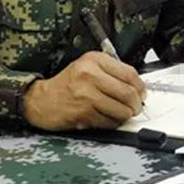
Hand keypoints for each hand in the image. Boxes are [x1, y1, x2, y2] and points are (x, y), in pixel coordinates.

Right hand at [23, 51, 145, 130]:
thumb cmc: (67, 84)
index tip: (142, 93)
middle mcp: (90, 74)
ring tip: (120, 114)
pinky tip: (106, 118)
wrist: (42, 100)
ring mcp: (87, 94)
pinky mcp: (84, 113)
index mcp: (94, 60)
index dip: (140, 87)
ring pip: (121, 110)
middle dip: (136, 104)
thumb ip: (110, 71)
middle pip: (128, 93)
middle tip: (134, 107)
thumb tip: (137, 86)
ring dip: (125, 116)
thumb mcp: (87, 66)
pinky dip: (112, 123)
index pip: (129, 73)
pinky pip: (109, 122)